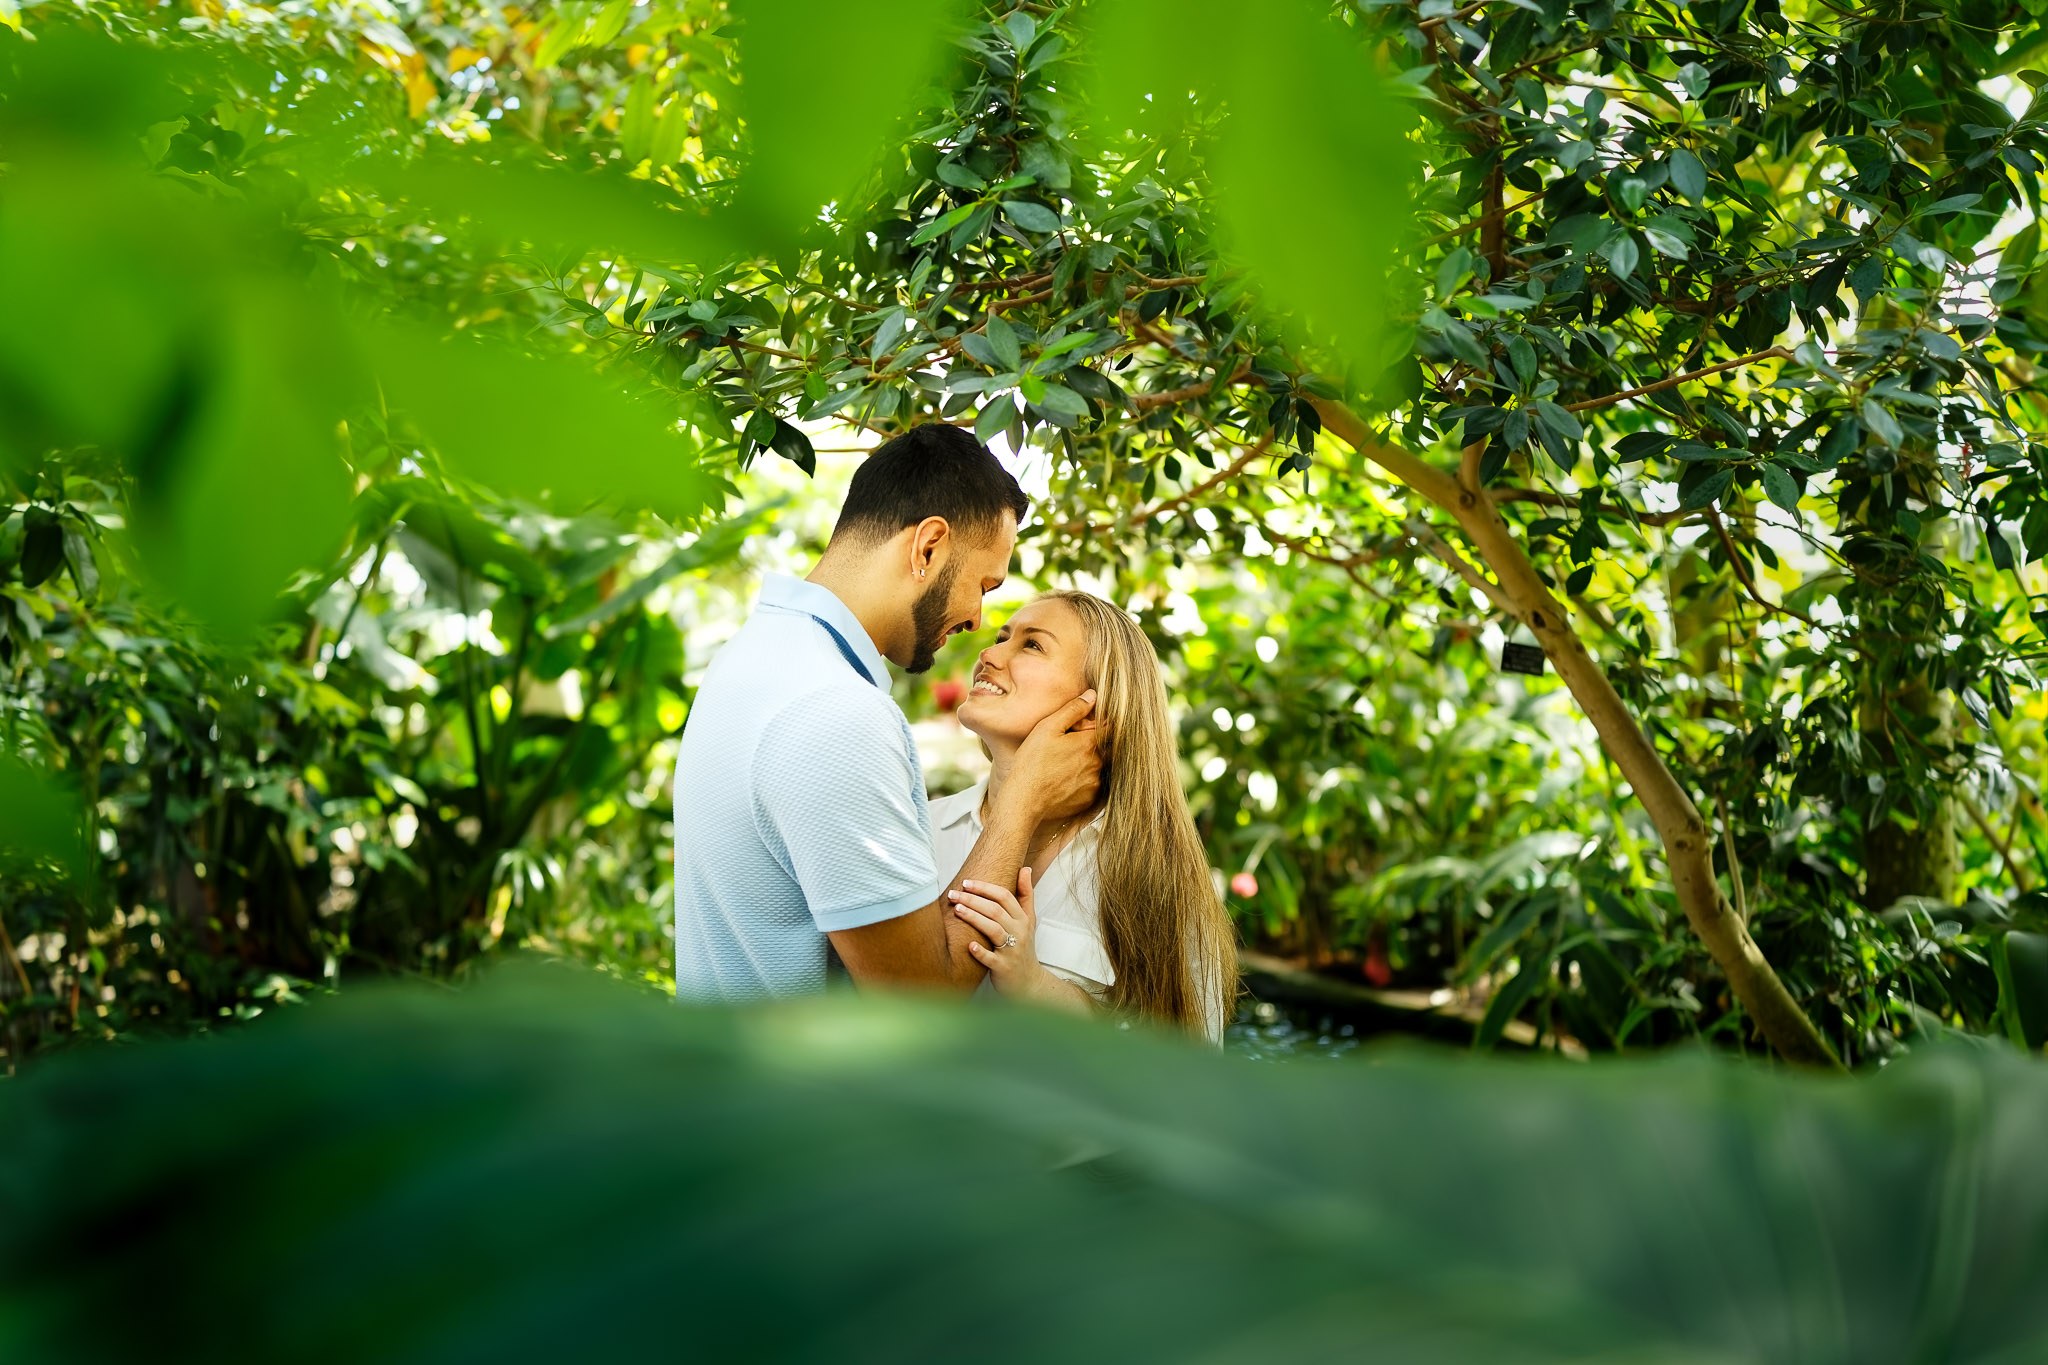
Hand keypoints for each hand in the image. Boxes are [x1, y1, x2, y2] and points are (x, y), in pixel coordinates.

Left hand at [950, 868, 1058, 1001]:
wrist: (1030, 982)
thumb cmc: (1024, 948)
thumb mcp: (1029, 921)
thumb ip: (1026, 895)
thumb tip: (1025, 868)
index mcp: (1023, 919)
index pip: (1005, 897)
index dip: (985, 888)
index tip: (966, 882)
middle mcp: (1019, 933)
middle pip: (996, 910)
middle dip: (973, 899)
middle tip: (953, 893)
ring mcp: (1012, 950)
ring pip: (993, 930)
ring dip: (974, 918)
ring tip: (956, 909)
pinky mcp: (1004, 968)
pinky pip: (991, 959)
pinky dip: (980, 952)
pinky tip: (969, 945)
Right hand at [1004, 690, 1101, 825]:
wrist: (1024, 800)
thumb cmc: (1032, 762)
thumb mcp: (1048, 728)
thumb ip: (1073, 709)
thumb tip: (1092, 695)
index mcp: (1090, 743)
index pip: (1108, 727)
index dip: (1099, 724)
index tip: (1087, 726)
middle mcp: (1098, 764)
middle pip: (1104, 748)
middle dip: (1092, 745)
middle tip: (1069, 747)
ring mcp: (1096, 783)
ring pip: (1099, 767)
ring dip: (1088, 763)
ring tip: (1064, 765)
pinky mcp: (1090, 800)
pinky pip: (1093, 785)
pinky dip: (1084, 780)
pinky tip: (1065, 780)